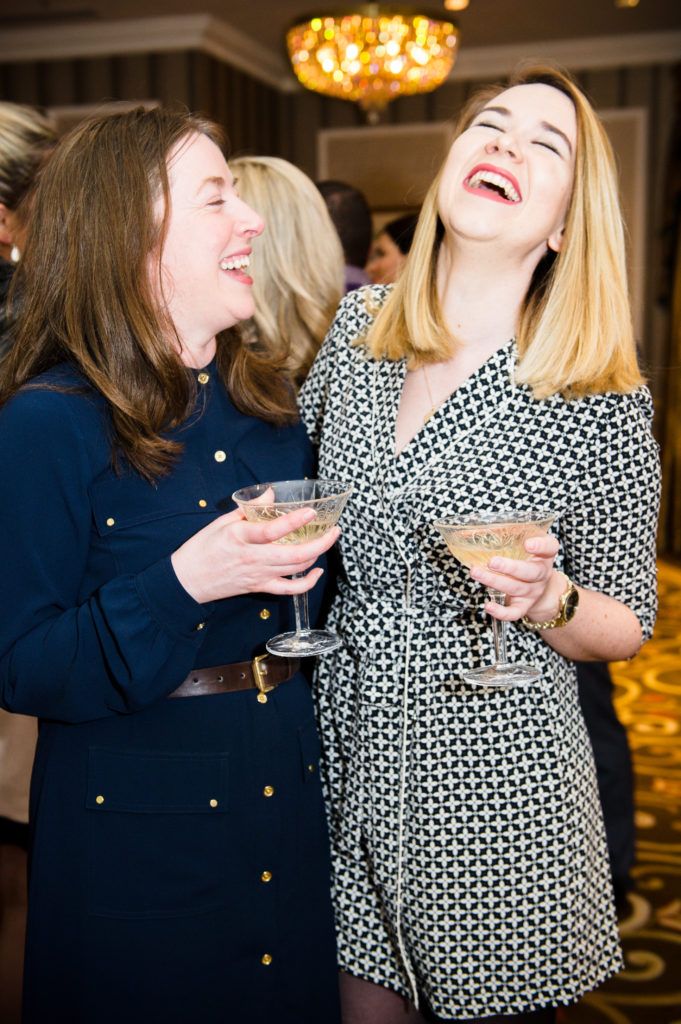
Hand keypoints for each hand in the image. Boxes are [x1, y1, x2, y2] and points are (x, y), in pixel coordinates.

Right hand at [171, 505, 339, 603]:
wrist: (187, 581)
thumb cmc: (202, 549)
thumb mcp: (221, 522)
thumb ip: (249, 510)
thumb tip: (270, 494)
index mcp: (240, 538)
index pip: (272, 530)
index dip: (294, 521)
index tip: (311, 512)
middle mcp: (253, 558)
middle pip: (294, 554)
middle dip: (320, 543)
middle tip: (334, 530)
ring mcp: (258, 575)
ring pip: (296, 569)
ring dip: (316, 555)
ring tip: (327, 541)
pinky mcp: (260, 587)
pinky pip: (289, 589)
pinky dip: (307, 582)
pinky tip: (317, 570)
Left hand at [469, 534, 560, 620]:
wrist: (537, 586)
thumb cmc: (524, 558)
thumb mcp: (521, 543)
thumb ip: (503, 534)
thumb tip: (464, 532)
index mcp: (544, 554)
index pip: (550, 547)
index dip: (541, 545)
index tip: (527, 543)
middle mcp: (542, 573)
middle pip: (530, 572)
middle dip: (510, 567)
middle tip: (492, 562)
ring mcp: (533, 591)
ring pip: (516, 589)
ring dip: (495, 581)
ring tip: (476, 573)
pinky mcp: (524, 606)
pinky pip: (514, 613)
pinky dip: (501, 612)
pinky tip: (487, 605)